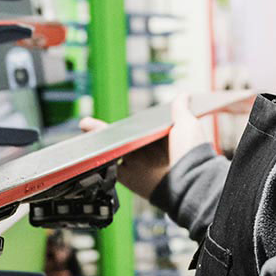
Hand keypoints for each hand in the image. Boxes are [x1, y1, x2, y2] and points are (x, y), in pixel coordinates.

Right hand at [80, 95, 205, 200]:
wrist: (189, 180)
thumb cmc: (190, 153)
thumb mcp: (187, 124)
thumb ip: (181, 110)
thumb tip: (184, 95)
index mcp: (160, 139)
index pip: (138, 128)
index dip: (125, 124)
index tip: (114, 119)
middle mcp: (148, 152)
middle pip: (121, 139)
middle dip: (103, 132)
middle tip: (87, 124)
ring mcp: (138, 165)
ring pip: (113, 152)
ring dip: (98, 144)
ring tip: (84, 130)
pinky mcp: (130, 178)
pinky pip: (112, 169)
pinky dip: (100, 162)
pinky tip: (89, 151)